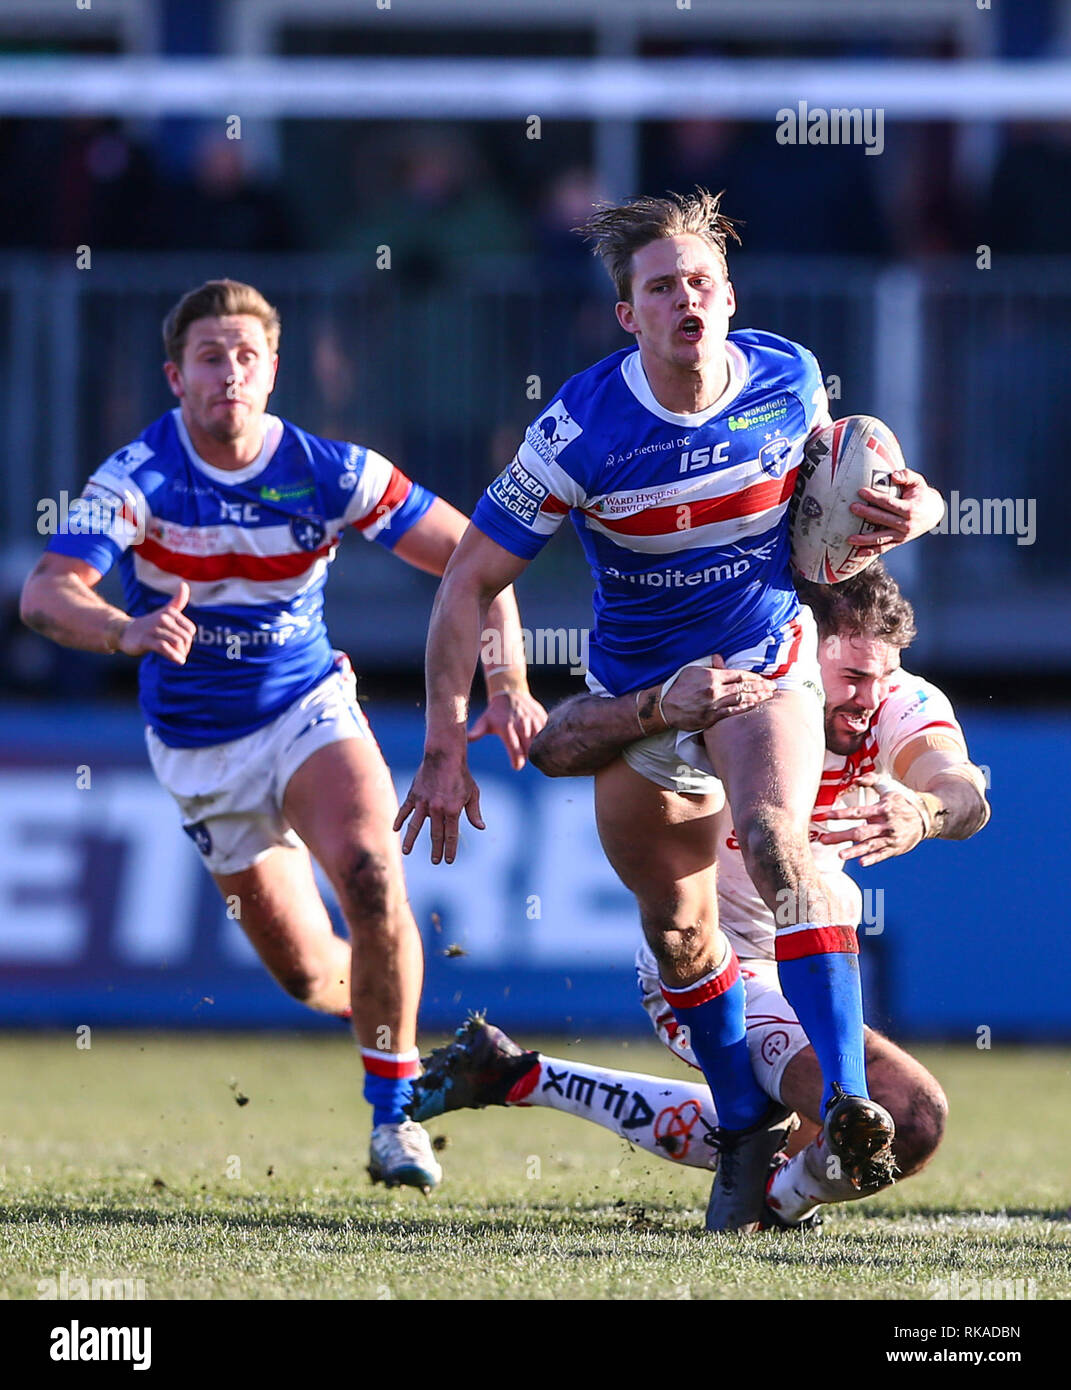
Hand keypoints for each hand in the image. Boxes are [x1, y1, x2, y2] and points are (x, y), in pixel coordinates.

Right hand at [118, 582, 194, 662]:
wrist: (125, 632)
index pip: (190, 630)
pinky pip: (164, 648)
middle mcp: (163, 618)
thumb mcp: (165, 612)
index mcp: (170, 612)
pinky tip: (180, 661)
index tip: (181, 645)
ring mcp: (154, 629)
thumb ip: (177, 601)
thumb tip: (184, 584)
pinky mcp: (145, 640)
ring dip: (180, 654)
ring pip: (176, 642)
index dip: (188, 640)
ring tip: (178, 658)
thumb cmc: (150, 624)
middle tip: (179, 653)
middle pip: (184, 637)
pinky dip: (174, 656)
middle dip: (185, 648)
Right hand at [394, 751, 484, 863]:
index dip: (450, 849)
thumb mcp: (472, 794)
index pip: (451, 835)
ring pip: (415, 826)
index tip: (448, 860)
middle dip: (436, 849)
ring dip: (410, 840)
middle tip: (435, 861)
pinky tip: (395, 830)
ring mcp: (423, 802)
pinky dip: (399, 820)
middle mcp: (437, 809)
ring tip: (406, 852)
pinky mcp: (413, 795)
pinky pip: (404, 810)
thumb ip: (474, 812)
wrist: (445, 756)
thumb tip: (481, 828)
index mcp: (452, 810)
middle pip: (435, 834)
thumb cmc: (461, 775)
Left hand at [467, 689, 547, 770]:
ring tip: (530, 750)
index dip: (517, 760)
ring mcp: (533, 720)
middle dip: (526, 756)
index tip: (517, 766)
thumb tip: (466, 740)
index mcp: (507, 727)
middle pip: (529, 748)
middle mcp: (521, 724)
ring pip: (540, 741)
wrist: (510, 692)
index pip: (515, 749)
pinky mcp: (542, 718)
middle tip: (522, 757)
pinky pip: (547, 733)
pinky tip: (539, 741)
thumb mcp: (484, 722)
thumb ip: (476, 732)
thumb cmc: (495, 712)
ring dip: (536, 748)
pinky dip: (544, 739)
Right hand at [660, 657, 775, 731]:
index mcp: (712, 676)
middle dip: (761, 686)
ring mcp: (714, 704)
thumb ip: (709, 666)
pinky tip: (755, 707)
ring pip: (741, 700)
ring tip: (769, 696)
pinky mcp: (712, 717)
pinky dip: (745, 709)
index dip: (754, 677)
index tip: (764, 678)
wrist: (665, 707)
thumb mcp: (692, 670)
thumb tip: (719, 659)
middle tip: (774, 687)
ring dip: (757, 698)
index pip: (739, 674)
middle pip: (744, 687)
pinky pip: (732, 713)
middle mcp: (715, 690)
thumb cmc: (678, 686)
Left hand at [813, 773, 928, 865]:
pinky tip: (861, 863)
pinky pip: (883, 855)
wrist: (926, 816)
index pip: (858, 812)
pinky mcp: (895, 848)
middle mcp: (886, 824)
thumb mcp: (888, 787)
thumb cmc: (902, 800)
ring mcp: (891, 838)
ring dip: (854, 851)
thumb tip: (855, 779)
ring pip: (870, 846)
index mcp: (882, 809)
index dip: (840, 814)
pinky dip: (873, 859)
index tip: (824, 815)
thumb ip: (871, 781)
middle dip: (840, 836)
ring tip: (839, 855)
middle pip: (860, 832)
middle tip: (823, 839)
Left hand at [847, 469, 944, 555]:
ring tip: (849, 538)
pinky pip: (884, 548)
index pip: (889, 502)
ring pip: (881, 538)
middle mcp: (906, 524)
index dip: (875, 497)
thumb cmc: (921, 494)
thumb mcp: (918, 481)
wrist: (933, 513)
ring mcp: (902, 535)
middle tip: (852, 507)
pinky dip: (871, 551)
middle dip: (866, 513)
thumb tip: (894, 475)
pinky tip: (858, 552)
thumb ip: (907, 475)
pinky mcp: (899, 542)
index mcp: (910, 509)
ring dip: (865, 539)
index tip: (861, 491)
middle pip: (883, 519)